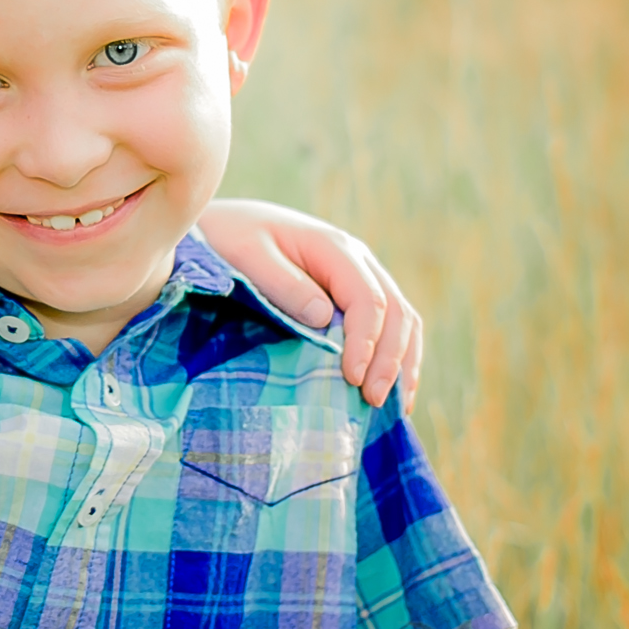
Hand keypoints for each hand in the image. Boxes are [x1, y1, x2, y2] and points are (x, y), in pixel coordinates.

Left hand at [196, 199, 421, 409]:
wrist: (227, 223)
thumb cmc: (230, 239)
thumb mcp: (247, 256)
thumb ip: (284, 285)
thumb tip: (324, 319)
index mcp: (334, 248)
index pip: (367, 300)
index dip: (366, 342)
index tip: (353, 378)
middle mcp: (357, 260)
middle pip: (396, 312)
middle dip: (391, 359)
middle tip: (373, 400)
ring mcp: (359, 276)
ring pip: (402, 320)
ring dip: (402, 362)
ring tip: (391, 404)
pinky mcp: (353, 293)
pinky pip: (389, 325)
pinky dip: (396, 356)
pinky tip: (391, 389)